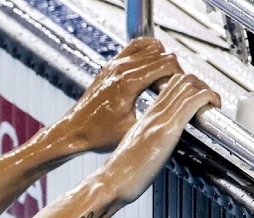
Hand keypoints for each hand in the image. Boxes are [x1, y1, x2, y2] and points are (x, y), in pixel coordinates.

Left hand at [60, 38, 181, 153]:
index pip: (168, 63)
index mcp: (128, 83)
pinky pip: (136, 46)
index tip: (181, 89)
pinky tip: (150, 69)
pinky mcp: (109, 66)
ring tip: (162, 79)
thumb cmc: (98, 135)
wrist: (72, 132)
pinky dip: (147, 52)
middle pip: (162, 54)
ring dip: (161, 59)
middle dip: (173, 69)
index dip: (181, 75)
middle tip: (172, 88)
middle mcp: (120, 69)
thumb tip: (179, 109)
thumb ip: (155, 115)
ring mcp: (114, 65)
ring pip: (151, 46)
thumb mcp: (132, 130)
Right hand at [103, 73, 219, 204]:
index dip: (188, 86)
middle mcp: (152, 114)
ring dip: (207, 89)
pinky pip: (192, 102)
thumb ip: (151, 141)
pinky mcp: (166, 130)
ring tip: (212, 104)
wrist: (110, 183)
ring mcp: (158, 120)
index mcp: (145, 118)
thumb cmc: (121, 173)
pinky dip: (208, 97)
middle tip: (209, 100)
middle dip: (201, 84)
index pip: (169, 86)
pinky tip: (212, 107)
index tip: (199, 99)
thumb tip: (164, 145)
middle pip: (180, 79)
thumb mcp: (137, 150)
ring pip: (188, 85)